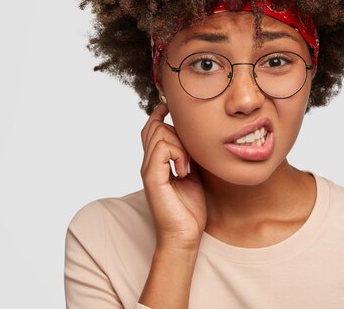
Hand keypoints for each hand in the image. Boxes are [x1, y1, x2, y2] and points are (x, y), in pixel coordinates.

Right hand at [140, 102, 206, 250]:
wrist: (185, 236)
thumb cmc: (190, 209)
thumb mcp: (193, 174)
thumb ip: (189, 155)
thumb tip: (195, 137)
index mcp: (156, 162)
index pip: (151, 128)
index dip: (160, 114)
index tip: (171, 107)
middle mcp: (148, 163)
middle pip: (154, 126)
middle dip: (175, 131)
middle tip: (189, 156)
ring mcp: (148, 170)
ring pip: (159, 134)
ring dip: (179, 144)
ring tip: (187, 166)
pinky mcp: (152, 178)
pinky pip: (162, 149)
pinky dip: (177, 155)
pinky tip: (184, 171)